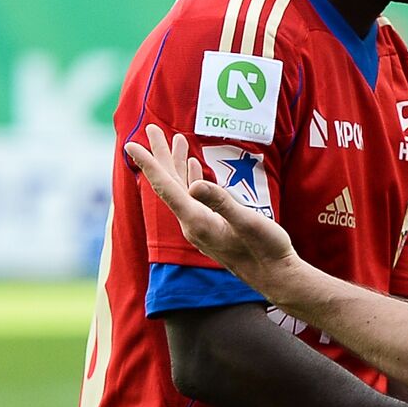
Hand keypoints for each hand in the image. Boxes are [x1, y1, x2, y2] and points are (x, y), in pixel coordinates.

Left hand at [126, 124, 298, 290]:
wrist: (276, 277)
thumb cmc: (266, 250)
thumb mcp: (247, 221)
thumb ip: (222, 202)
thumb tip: (195, 184)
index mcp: (197, 220)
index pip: (166, 187)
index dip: (149, 164)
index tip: (131, 145)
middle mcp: (193, 224)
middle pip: (169, 184)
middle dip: (161, 155)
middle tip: (151, 129)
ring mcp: (201, 226)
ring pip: (182, 190)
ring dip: (178, 164)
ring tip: (176, 141)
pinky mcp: (211, 227)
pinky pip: (194, 198)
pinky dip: (191, 178)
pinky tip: (194, 168)